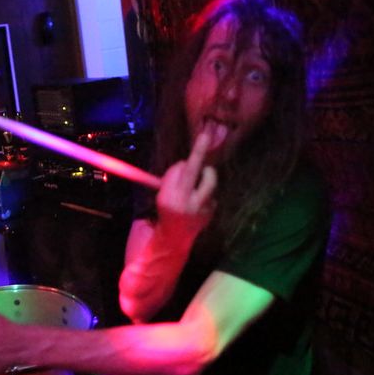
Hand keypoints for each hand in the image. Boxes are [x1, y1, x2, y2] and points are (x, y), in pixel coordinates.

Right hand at [155, 131, 217, 245]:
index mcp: (167, 197)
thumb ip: (173, 178)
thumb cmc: (165, 211)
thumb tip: (188, 163)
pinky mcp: (210, 213)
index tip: (204, 134)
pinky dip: (206, 194)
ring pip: (209, 179)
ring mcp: (200, 209)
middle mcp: (185, 203)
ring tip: (198, 182)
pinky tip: (199, 203)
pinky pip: (212, 194)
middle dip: (200, 156)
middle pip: (197, 171)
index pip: (181, 170)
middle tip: (205, 141)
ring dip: (205, 175)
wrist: (173, 240)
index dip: (193, 153)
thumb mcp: (161, 195)